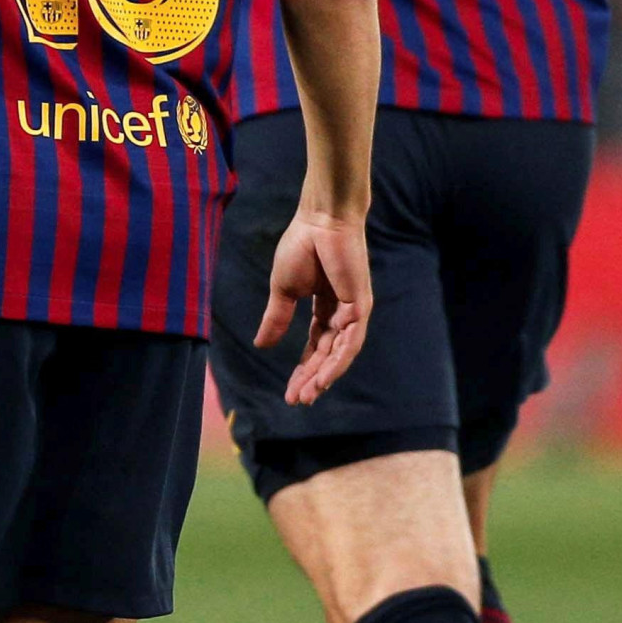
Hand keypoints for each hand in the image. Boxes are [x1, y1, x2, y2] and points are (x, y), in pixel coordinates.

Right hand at [255, 204, 370, 405]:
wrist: (320, 221)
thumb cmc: (302, 247)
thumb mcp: (283, 291)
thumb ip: (276, 318)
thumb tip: (260, 344)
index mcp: (324, 308)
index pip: (314, 345)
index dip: (303, 368)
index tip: (289, 392)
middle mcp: (342, 313)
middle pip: (327, 354)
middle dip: (312, 378)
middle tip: (297, 401)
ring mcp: (354, 311)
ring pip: (340, 353)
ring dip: (325, 376)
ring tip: (308, 395)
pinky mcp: (360, 306)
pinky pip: (350, 341)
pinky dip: (338, 360)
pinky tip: (324, 376)